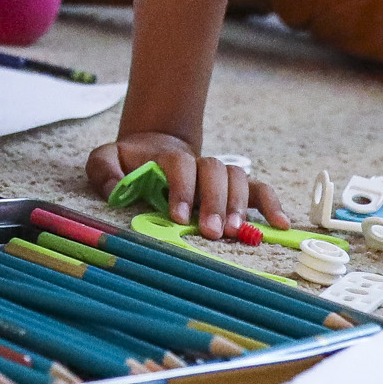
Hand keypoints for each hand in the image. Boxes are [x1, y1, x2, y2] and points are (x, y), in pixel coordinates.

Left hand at [81, 135, 286, 239]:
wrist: (153, 151)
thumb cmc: (129, 163)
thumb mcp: (106, 160)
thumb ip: (104, 168)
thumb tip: (116, 187)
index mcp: (168, 157)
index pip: (180, 165)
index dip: (181, 188)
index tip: (178, 216)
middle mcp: (198, 163)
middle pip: (214, 171)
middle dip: (214, 201)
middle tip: (212, 231)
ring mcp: (218, 175)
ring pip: (237, 178)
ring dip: (238, 205)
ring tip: (236, 232)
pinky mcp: (234, 188)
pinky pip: (257, 190)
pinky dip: (271, 204)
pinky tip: (279, 224)